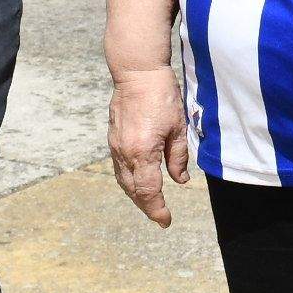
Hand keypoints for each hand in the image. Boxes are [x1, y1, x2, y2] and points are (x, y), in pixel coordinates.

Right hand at [107, 66, 190, 226]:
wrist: (137, 71)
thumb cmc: (162, 95)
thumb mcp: (178, 127)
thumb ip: (177, 157)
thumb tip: (179, 181)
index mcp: (143, 152)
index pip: (148, 191)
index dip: (157, 209)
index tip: (165, 220)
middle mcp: (125, 152)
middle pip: (133, 190)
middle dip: (146, 206)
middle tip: (160, 215)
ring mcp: (115, 146)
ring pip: (123, 180)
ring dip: (136, 195)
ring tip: (150, 202)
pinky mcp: (113, 138)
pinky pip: (119, 167)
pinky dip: (129, 180)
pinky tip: (139, 180)